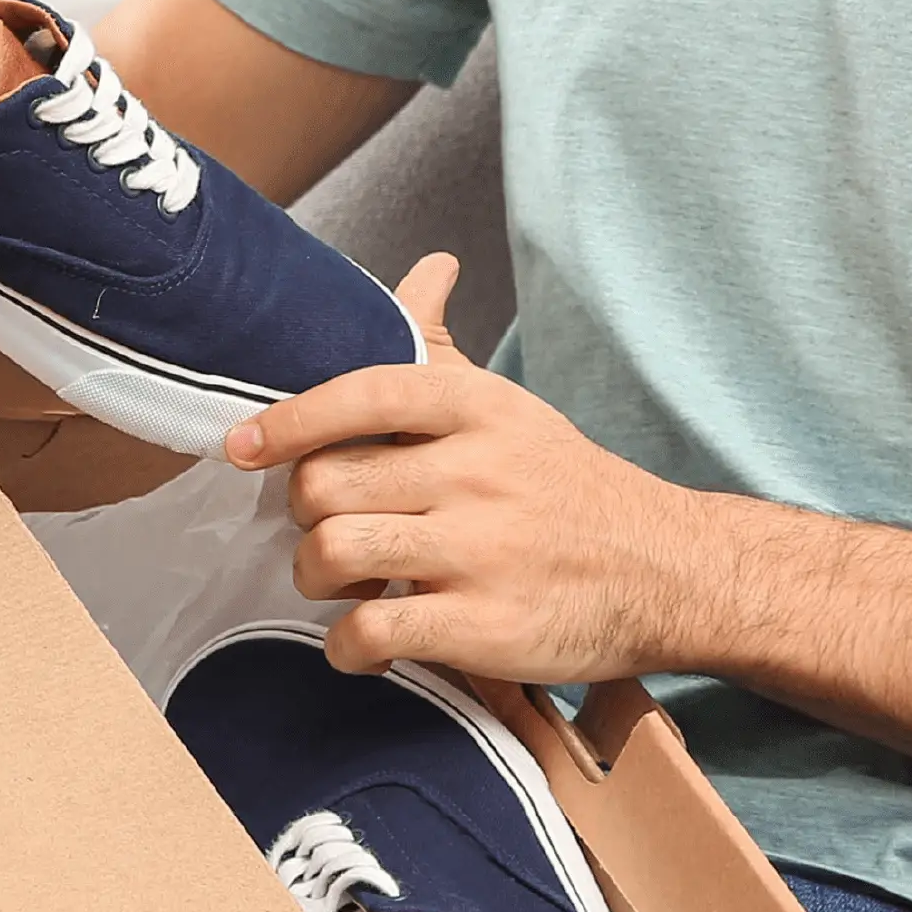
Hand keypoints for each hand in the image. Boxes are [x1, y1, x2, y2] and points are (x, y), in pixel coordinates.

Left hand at [222, 253, 714, 682]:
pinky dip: (348, 646)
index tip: (241, 447)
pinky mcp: (485, 627)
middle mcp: (476, 471)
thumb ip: (445, 346)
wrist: (670, 572)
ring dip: (316, 579)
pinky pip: (371, 631)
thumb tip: (429, 265)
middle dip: (305, 516)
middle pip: (325, 483)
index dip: (286, 421)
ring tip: (343, 586)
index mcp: (477, 408)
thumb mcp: (512, 406)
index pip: (360, 393)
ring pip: (334, 552)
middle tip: (327, 530)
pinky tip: (364, 643)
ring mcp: (480, 551)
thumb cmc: (567, 488)